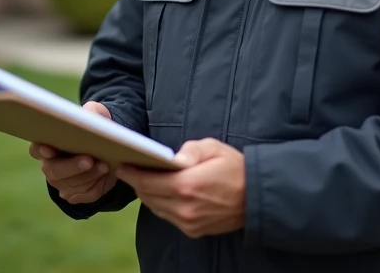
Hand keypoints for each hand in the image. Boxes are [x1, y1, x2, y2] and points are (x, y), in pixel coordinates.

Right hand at [28, 101, 116, 203]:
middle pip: (54, 171)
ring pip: (71, 185)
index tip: (49, 148)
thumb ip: (90, 112)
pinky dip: (97, 186)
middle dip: (72, 166)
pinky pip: (84, 194)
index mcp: (48, 145)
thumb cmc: (95, 126)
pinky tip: (107, 175)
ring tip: (105, 166)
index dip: (41, 150)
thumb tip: (87, 116)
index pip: (36, 149)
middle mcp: (50, 166)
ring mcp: (62, 183)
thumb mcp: (95, 114)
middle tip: (89, 160)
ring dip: (89, 176)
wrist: (110, 148)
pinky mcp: (76, 194)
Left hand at [115, 138, 245, 238]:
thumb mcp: (213, 148)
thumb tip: (171, 157)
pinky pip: (168, 217)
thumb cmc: (235, 168)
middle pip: (148, 197)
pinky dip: (162, 205)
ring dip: (148, 195)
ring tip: (144, 181)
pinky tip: (162, 193)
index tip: (122, 166)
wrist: (257, 197)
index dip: (131, 174)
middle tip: (131, 171)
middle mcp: (184, 208)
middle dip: (137, 183)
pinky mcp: (193, 230)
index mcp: (186, 185)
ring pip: (156, 208)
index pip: (147, 182)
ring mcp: (188, 222)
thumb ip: (189, 150)